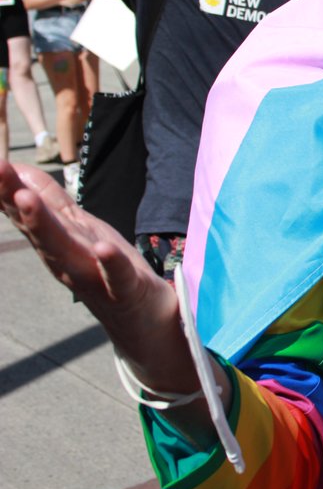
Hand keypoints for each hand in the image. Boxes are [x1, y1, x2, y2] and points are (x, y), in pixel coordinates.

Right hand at [0, 160, 193, 392]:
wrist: (142, 318)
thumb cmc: (105, 267)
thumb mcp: (76, 228)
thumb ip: (49, 200)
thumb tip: (18, 170)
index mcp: (57, 239)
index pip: (27, 209)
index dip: (6, 184)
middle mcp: (67, 257)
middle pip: (38, 226)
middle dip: (15, 198)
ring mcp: (94, 275)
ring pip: (64, 250)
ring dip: (44, 226)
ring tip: (25, 200)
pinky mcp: (125, 291)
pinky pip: (116, 277)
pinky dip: (109, 263)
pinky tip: (103, 249)